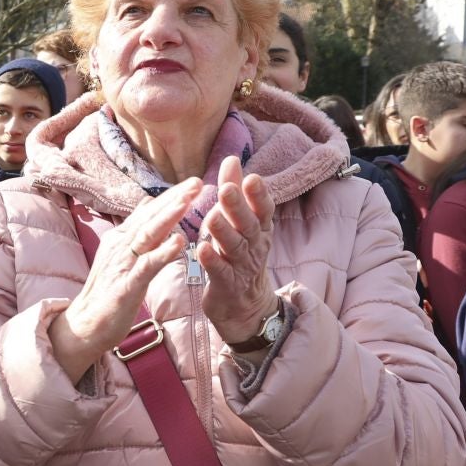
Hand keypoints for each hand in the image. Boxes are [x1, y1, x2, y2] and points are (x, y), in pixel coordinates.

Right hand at [50, 178, 200, 382]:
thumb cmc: (107, 293)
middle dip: (174, 199)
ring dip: (169, 216)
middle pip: (150, 217)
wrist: (85, 325)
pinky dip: (163, 253)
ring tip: (188, 201)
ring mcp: (122, 264)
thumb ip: (137, 233)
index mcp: (120, 239)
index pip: (148, 212)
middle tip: (196, 182)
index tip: (193, 183)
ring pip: (148, 235)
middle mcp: (119, 245)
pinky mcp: (126, 285)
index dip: (170, 197)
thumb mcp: (122, 257)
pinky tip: (180, 243)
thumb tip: (148, 205)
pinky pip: (147, 266)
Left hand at [196, 155, 277, 343]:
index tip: (252, 178)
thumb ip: (235, 191)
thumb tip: (231, 158)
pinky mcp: (227, 285)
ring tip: (211, 217)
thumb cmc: (239, 255)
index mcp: (259, 229)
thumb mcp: (241, 223)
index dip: (259, 195)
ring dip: (223, 231)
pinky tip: (202, 249)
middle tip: (226, 189)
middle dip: (238, 207)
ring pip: (234, 247)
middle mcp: (254, 246)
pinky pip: (220, 272)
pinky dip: (212, 260)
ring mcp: (242, 266)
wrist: (244, 306)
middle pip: (248, 225)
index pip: (263, 209)